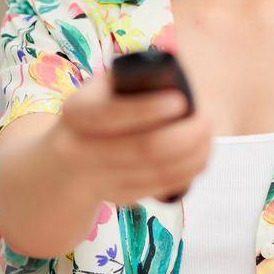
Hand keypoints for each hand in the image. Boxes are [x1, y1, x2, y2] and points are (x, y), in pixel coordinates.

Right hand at [52, 73, 211, 205]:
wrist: (65, 160)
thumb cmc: (98, 111)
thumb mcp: (101, 90)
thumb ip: (131, 82)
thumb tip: (175, 77)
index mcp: (76, 112)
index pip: (112, 113)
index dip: (149, 109)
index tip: (181, 100)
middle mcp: (80, 149)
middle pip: (144, 148)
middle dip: (185, 135)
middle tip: (207, 120)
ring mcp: (98, 178)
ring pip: (157, 172)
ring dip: (192, 156)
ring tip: (208, 137)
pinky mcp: (118, 197)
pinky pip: (159, 187)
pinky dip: (185, 173)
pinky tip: (199, 158)